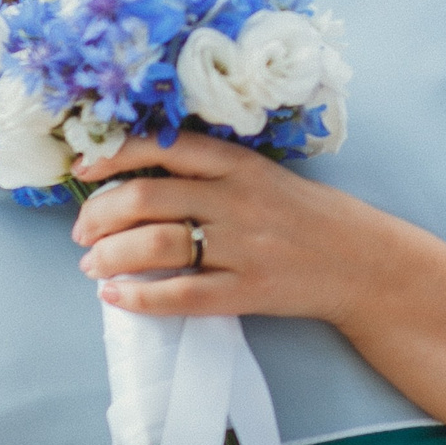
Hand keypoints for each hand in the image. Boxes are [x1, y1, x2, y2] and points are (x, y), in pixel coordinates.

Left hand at [71, 132, 405, 326]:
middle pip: (146, 198)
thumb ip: (211, 175)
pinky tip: (116, 296)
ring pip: (155, 246)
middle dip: (99, 215)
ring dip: (110, 256)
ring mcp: (243, 247)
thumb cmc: (306, 217)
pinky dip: (138, 297)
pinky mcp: (248, 291)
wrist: (362, 262)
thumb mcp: (264, 177)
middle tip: (82, 232)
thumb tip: (136, 181)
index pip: (164, 147)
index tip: (83, 168)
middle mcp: (238, 200)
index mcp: (240, 165)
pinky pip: (180, 295)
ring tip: (92, 265)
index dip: (114, 154)